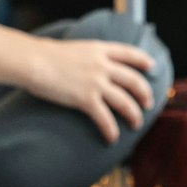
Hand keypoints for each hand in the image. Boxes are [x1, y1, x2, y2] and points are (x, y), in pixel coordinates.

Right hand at [23, 38, 157, 143]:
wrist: (35, 61)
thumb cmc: (47, 55)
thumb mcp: (75, 48)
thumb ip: (88, 55)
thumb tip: (89, 63)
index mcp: (100, 50)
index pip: (129, 53)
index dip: (143, 60)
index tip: (151, 67)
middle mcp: (103, 66)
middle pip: (133, 80)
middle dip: (144, 94)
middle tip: (148, 104)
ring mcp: (96, 83)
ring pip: (125, 101)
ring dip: (134, 114)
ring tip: (136, 124)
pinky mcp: (86, 99)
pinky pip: (105, 118)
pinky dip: (111, 130)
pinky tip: (112, 138)